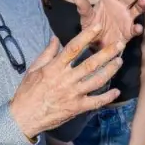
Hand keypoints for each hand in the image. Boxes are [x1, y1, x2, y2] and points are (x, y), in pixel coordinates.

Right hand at [11, 23, 124, 139]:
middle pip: (90, 64)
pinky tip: (116, 91)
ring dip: (110, 70)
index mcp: (55, 68)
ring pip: (96, 81)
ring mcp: (73, 94)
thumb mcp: (33, 69)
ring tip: (119, 61)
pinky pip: (95, 102)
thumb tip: (55, 38)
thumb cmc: (28, 92)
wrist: (24, 117)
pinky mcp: (76, 108)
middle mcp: (66, 79)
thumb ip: (47, 53)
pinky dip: (107, 97)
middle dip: (107, 53)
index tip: (98, 27)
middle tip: (120, 44)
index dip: (87, 36)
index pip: (73, 48)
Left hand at [76, 0, 144, 48]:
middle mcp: (121, 6)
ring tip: (144, 0)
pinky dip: (137, 29)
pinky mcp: (129, 31)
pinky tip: (137, 28)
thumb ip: (84, 8)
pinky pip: (134, 29)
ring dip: (141, 4)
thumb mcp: (86, 17)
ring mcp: (127, 18)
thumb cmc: (92, 26)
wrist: (95, 44)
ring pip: (137, 9)